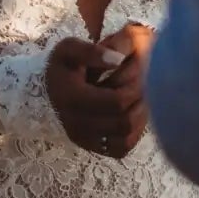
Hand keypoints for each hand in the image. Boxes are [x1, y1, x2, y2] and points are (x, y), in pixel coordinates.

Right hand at [44, 22, 153, 160]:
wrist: (53, 86)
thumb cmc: (65, 65)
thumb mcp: (71, 49)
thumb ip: (92, 51)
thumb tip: (118, 59)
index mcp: (72, 98)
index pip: (117, 101)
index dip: (135, 88)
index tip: (139, 73)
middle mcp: (76, 124)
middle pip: (124, 121)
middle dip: (140, 102)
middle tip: (145, 86)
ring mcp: (84, 139)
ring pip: (126, 136)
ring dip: (139, 117)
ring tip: (140, 98)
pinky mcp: (92, 148)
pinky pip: (122, 148)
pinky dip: (133, 132)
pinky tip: (133, 113)